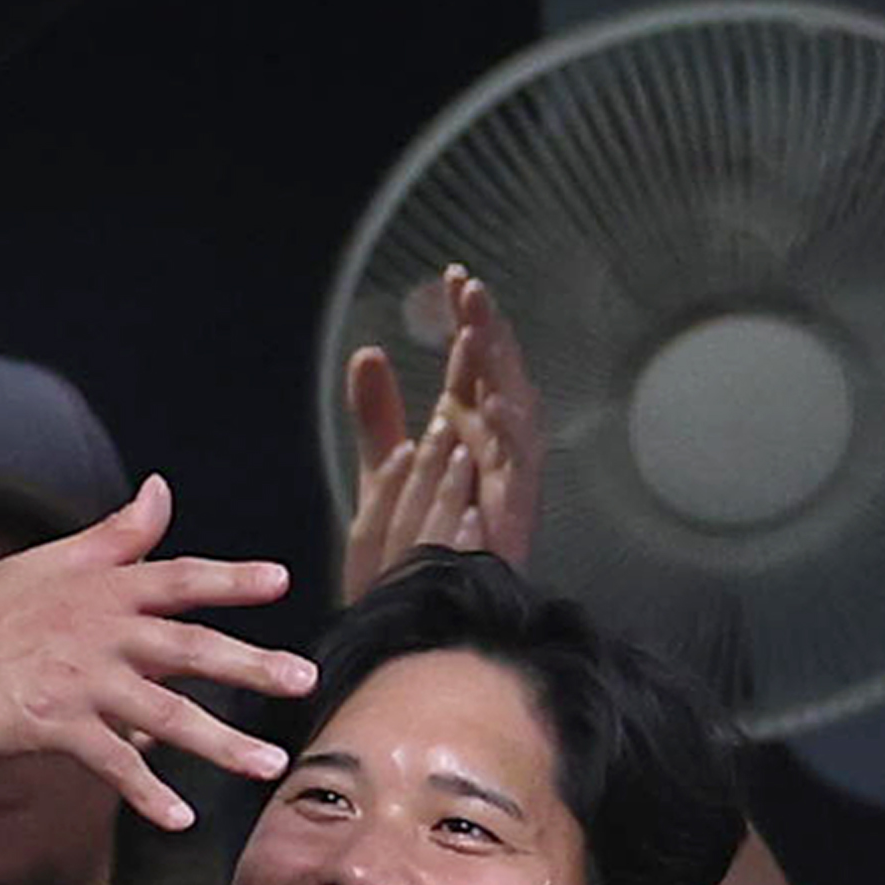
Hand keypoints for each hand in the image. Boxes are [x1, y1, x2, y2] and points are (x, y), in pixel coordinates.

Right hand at [0, 475, 309, 829]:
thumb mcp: (52, 561)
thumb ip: (117, 535)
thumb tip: (162, 490)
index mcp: (105, 591)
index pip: (180, 578)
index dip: (231, 579)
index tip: (281, 580)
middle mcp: (102, 633)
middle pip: (191, 648)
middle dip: (252, 665)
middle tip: (304, 679)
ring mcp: (81, 683)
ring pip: (166, 714)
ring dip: (221, 742)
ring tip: (269, 763)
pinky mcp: (56, 727)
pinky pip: (113, 766)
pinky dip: (147, 793)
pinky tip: (182, 818)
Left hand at [339, 264, 544, 604]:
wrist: (427, 607)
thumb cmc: (416, 543)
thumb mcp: (387, 468)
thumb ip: (377, 414)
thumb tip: (366, 352)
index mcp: (466, 427)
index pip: (471, 360)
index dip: (464, 318)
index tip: (451, 277)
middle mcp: (493, 443)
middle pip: (497, 371)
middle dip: (486, 328)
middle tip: (468, 289)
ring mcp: (508, 472)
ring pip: (513, 404)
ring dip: (498, 365)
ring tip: (479, 326)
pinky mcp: (516, 505)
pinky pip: (517, 460)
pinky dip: (505, 429)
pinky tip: (489, 400)